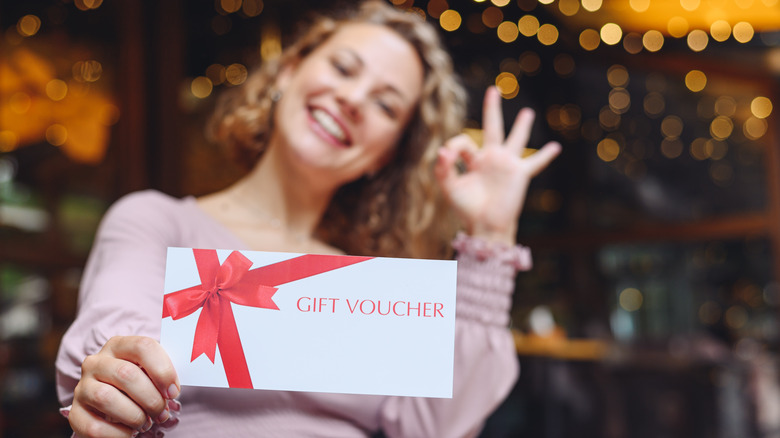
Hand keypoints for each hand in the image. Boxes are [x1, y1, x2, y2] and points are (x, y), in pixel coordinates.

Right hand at [68, 336, 179, 437]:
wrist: (111, 400)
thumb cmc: (138, 383)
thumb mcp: (150, 371)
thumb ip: (162, 374)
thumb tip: (172, 390)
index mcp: (119, 345)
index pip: (143, 347)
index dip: (163, 370)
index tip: (173, 392)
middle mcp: (96, 362)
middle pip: (126, 374)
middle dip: (151, 398)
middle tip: (162, 412)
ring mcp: (82, 387)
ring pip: (106, 398)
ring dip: (134, 415)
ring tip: (146, 423)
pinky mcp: (75, 413)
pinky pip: (94, 426)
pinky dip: (118, 434)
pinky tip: (129, 433)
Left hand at [434, 86, 560, 244]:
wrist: (485, 226)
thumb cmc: (466, 208)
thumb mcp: (449, 187)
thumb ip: (442, 168)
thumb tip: (442, 149)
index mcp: (473, 160)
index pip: (464, 141)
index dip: (454, 146)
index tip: (447, 156)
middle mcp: (491, 158)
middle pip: (492, 127)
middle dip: (492, 108)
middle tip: (493, 90)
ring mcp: (507, 164)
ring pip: (516, 139)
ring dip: (522, 125)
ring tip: (527, 112)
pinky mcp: (520, 174)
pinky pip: (536, 163)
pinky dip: (546, 155)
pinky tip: (555, 147)